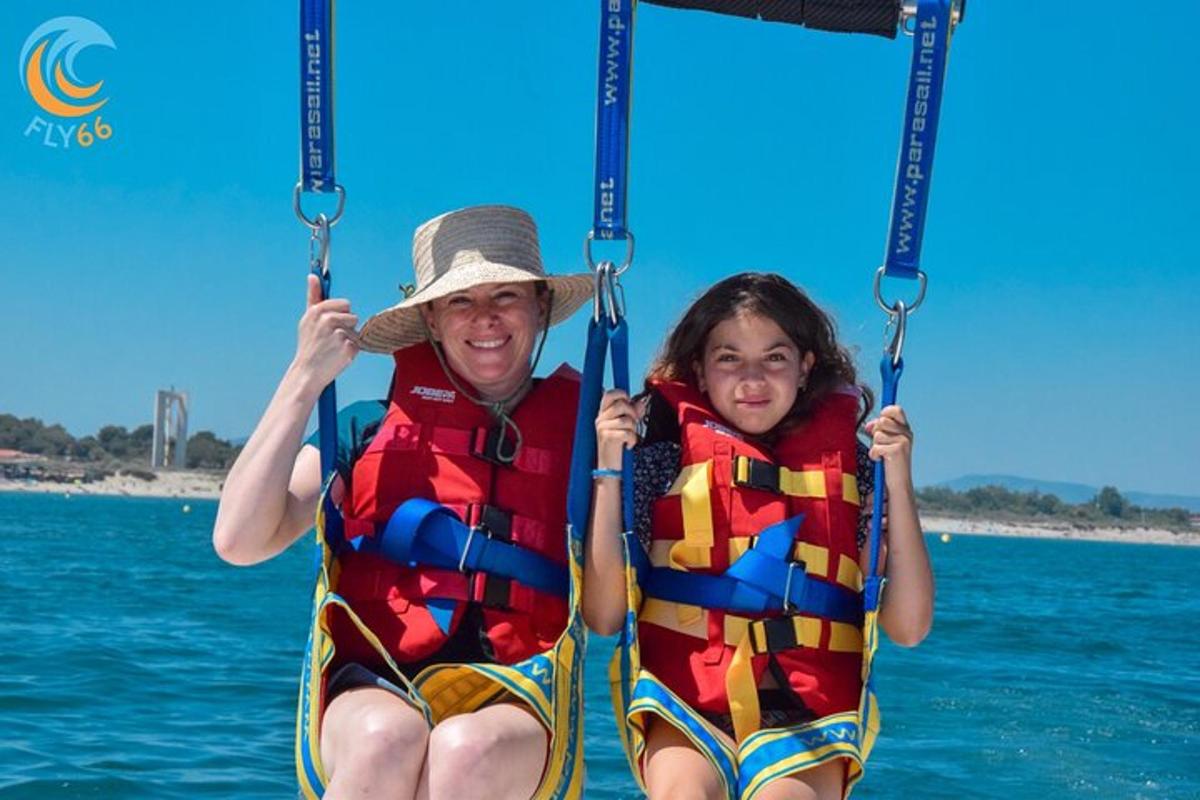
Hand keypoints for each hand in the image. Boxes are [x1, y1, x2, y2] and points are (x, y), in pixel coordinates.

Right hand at [292, 274, 359, 390]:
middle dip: (346, 326)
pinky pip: (358, 344)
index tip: (330, 326)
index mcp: (318, 311)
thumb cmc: (309, 344)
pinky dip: (351, 351)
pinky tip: (338, 356)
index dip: (341, 315)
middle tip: (331, 339)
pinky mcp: (348, 348)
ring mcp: (338, 334)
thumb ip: (313, 296)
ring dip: (349, 339)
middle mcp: (328, 320)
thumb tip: (312, 276)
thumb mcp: (308, 319)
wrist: (307, 372)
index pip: (345, 304)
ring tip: (334, 347)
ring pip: (356, 331)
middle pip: (353, 316)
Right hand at [595, 390, 642, 470]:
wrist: (608, 468)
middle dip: (633, 414)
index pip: (610, 394)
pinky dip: (633, 440)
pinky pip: (627, 432)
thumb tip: (641, 403)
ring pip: (626, 419)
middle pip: (621, 404)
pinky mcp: (607, 438)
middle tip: (633, 424)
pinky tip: (629, 445)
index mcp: (603, 413)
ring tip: (630, 437)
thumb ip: (633, 413)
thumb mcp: (625, 427)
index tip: (629, 403)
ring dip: (634, 429)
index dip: (622, 394)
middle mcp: (600, 419)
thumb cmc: (617, 446)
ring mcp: (602, 428)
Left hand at [865, 405, 913, 482]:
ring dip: (875, 446)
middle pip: (882, 421)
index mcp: (905, 429)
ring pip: (877, 435)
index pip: (896, 410)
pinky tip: (881, 461)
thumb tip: (869, 425)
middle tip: (882, 445)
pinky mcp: (897, 451)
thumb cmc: (890, 462)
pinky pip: (876, 447)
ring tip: (883, 455)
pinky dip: (874, 455)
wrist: (898, 483)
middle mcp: (907, 434)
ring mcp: (903, 442)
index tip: (880, 420)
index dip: (885, 413)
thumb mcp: (886, 442)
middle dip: (876, 433)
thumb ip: (878, 430)